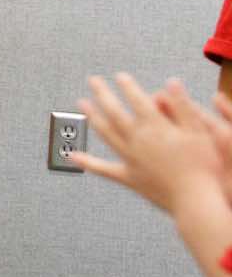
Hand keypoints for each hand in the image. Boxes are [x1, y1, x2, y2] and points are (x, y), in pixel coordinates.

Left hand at [75, 74, 231, 213]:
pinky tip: (73, 156)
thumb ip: (183, 105)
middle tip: (92, 80)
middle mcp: (137, 139)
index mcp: (155, 127)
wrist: (196, 201)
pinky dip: (87, 161)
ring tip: (82, 104)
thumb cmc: (203, 166)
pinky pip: (104, 168)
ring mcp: (130, 158)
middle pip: (114, 111)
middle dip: (102, 94)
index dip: (127, 86)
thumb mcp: (199, 131)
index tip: (120, 76)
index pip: (137, 99)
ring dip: (93, 117)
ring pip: (106, 133)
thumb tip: (172, 82)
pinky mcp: (129, 178)